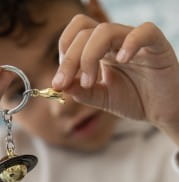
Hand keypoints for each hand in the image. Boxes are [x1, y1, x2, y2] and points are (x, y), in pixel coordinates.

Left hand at [53, 15, 178, 132]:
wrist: (162, 111)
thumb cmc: (133, 100)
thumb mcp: (101, 98)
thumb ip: (81, 92)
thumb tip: (59, 85)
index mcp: (101, 51)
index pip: (75, 36)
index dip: (63, 54)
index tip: (59, 81)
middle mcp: (115, 42)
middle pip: (84, 32)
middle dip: (69, 59)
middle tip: (62, 83)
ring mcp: (135, 42)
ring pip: (106, 31)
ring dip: (89, 57)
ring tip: (89, 82)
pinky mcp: (157, 46)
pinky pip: (144, 32)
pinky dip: (130, 43)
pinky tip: (121, 62)